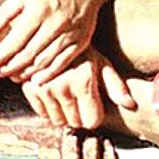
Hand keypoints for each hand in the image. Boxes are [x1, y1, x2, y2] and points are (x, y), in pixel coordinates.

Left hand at [0, 0, 107, 82]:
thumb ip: (3, 14)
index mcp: (37, 11)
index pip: (15, 40)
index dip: (0, 55)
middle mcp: (54, 24)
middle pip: (29, 53)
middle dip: (11, 67)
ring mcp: (69, 35)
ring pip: (45, 60)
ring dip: (27, 72)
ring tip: (13, 77)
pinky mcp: (81, 42)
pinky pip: (63, 63)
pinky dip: (49, 74)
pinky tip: (36, 80)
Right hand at [19, 49, 137, 131]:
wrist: (49, 35)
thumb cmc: (80, 52)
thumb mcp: (101, 64)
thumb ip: (116, 85)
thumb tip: (130, 104)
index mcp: (82, 81)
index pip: (91, 121)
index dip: (94, 115)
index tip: (92, 104)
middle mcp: (61, 86)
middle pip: (75, 123)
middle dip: (79, 115)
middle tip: (78, 98)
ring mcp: (43, 87)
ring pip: (57, 121)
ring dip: (63, 113)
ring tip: (65, 94)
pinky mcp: (28, 87)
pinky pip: (41, 113)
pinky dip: (47, 107)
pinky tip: (51, 91)